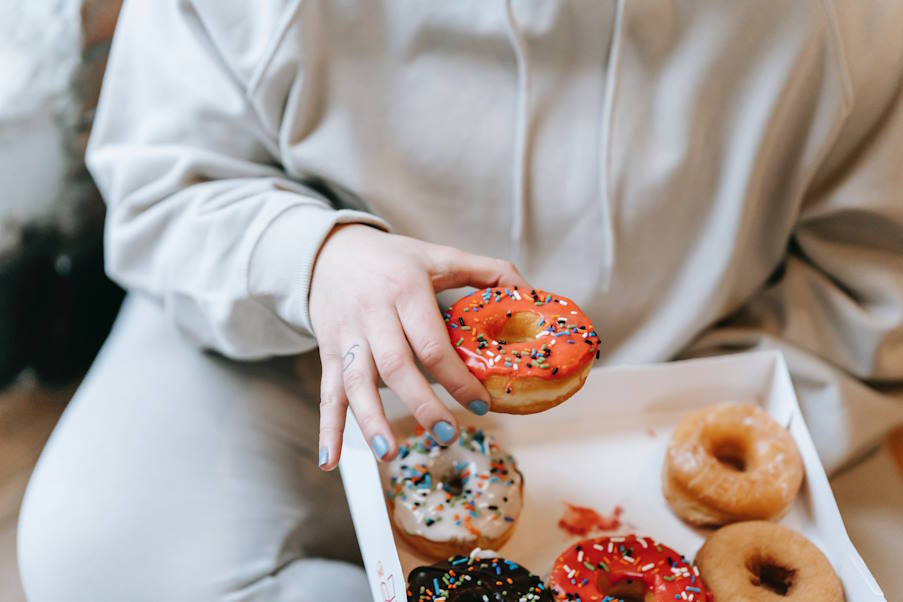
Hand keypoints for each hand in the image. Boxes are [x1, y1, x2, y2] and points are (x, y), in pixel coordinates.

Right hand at [310, 225, 528, 468]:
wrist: (331, 252)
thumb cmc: (393, 260)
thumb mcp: (438, 256)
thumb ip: (486, 271)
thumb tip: (531, 293)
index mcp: (406, 291)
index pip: (432, 341)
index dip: (458, 376)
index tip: (482, 403)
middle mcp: (373, 314)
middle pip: (395, 365)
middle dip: (421, 403)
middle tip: (448, 433)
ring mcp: (347, 336)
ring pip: (356, 382)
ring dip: (371, 420)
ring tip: (390, 453)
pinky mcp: (328, 352)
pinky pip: (327, 393)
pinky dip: (328, 428)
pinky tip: (332, 460)